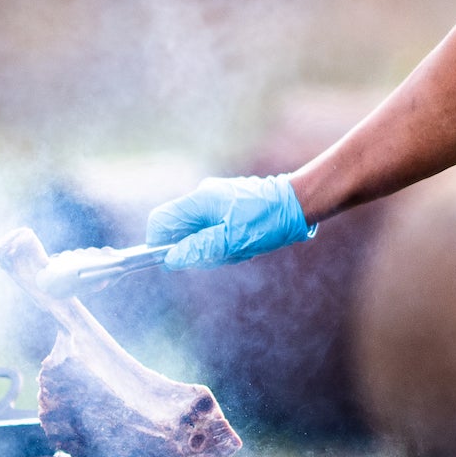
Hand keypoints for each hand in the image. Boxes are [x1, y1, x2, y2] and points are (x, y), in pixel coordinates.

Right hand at [146, 175, 313, 269]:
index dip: (157, 243)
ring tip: (236, 248)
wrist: (298, 203)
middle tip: (216, 256)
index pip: (161, 221)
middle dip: (189, 247)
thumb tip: (171, 259)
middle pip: (177, 226)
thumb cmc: (268, 221)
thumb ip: (198, 249)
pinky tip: (240, 242)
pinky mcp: (226, 202)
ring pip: (194, 228)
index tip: (168, 261)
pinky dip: (218, 238)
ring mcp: (215, 197)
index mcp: (200, 201)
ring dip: (207, 245)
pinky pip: (209, 225)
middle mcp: (203, 195)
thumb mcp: (232, 242)